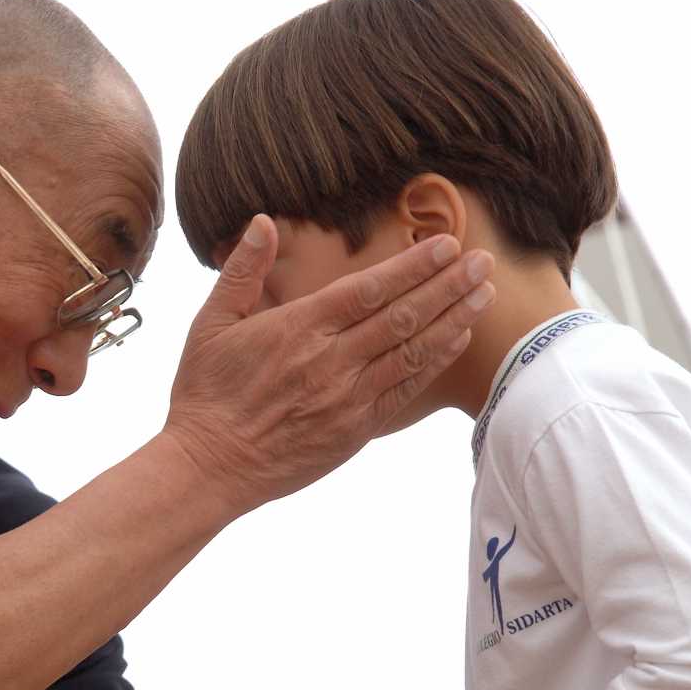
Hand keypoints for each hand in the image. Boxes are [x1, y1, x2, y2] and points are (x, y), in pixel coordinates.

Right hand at [164, 217, 493, 512]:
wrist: (209, 467)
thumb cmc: (205, 394)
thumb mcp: (210, 324)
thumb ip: (242, 271)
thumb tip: (262, 222)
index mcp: (298, 328)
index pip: (370, 288)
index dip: (413, 265)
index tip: (446, 245)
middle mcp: (330, 361)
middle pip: (403, 316)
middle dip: (449, 285)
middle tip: (485, 261)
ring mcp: (347, 398)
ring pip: (413, 352)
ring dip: (454, 320)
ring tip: (485, 295)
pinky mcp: (354, 429)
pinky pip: (404, 390)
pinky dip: (433, 363)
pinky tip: (456, 341)